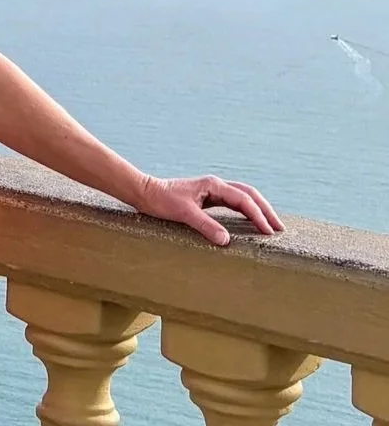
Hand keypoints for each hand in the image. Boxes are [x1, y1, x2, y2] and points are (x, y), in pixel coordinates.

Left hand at [132, 172, 283, 246]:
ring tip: (271, 226)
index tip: (269, 231)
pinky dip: (246, 210)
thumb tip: (226, 240)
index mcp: (213, 185)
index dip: (258, 215)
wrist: (145, 192)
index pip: (244, 200)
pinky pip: (234, 203)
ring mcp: (213, 190)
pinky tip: (250, 221)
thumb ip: (205, 225)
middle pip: (250, 195)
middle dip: (266, 211)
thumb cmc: (161, 201)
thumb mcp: (183, 214)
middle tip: (279, 228)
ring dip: (258, 210)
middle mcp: (216, 185)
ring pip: (243, 197)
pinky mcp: (208, 197)